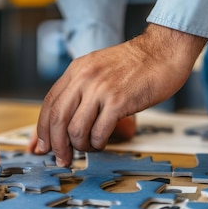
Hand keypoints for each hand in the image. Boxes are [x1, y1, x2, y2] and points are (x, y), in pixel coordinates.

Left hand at [33, 24, 206, 166]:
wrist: (164, 50)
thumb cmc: (137, 62)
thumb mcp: (99, 67)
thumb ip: (82, 88)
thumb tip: (67, 117)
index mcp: (77, 70)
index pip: (49, 103)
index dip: (42, 129)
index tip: (43, 145)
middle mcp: (84, 79)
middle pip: (57, 120)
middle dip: (57, 145)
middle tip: (63, 158)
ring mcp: (101, 90)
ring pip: (75, 129)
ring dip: (80, 146)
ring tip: (90, 147)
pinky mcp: (119, 101)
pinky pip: (99, 132)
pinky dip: (98, 143)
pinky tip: (103, 142)